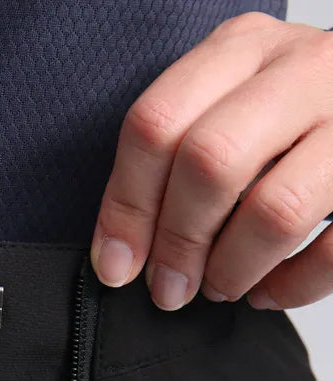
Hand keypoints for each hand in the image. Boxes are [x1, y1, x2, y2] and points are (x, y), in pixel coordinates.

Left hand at [90, 13, 332, 311]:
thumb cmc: (288, 118)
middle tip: (168, 287)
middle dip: (177, 242)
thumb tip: (121, 256)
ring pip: (274, 210)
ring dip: (231, 269)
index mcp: (244, 48)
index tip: (115, 264)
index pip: (157, 123)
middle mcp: (303, 70)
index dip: (125, 206)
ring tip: (218, 287)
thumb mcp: (228, 107)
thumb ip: (177, 158)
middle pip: (210, 161)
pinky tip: (266, 293)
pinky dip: (291, 287)